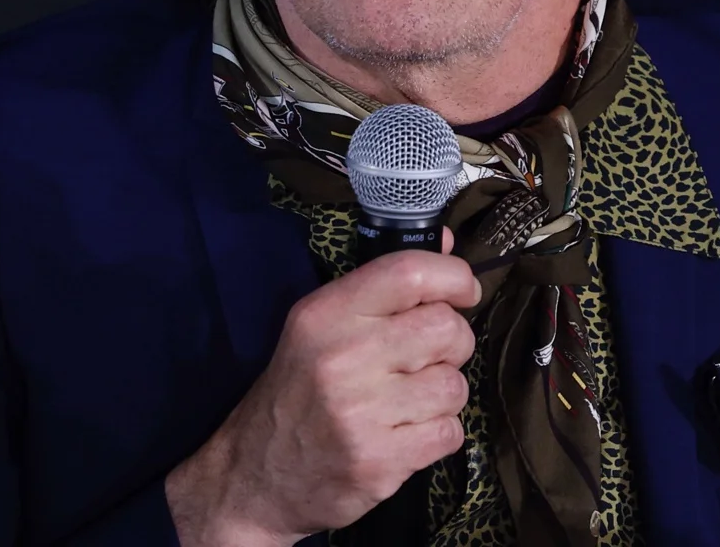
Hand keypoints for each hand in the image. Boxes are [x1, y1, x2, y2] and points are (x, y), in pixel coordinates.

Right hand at [165, 231, 480, 546]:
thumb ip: (383, 286)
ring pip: (454, 385)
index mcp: (326, 314)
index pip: (409, 273)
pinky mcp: (378, 462)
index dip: (453, 276)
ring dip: (443, 394)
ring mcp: (360, 413)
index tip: (463, 291)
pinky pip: (450, 432)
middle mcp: (342, 357)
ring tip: (410, 401)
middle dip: (453, 342)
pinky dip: (439, 434)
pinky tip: (406, 434)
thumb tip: (449, 243)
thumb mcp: (320, 328)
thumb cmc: (298, 393)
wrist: (256, 477)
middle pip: (445, 328)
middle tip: (429, 358)